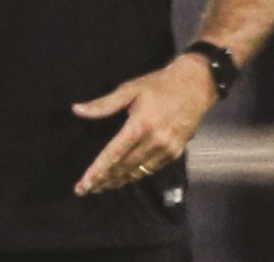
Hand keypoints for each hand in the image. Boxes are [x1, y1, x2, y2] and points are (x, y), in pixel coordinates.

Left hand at [72, 55, 216, 195]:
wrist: (196, 84)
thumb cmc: (159, 84)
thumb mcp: (130, 89)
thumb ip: (103, 104)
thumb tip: (77, 110)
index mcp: (140, 125)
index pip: (114, 154)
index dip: (97, 171)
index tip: (83, 185)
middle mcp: (154, 141)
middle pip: (124, 167)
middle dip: (103, 180)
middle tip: (85, 190)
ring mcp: (167, 149)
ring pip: (138, 171)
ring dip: (118, 181)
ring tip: (101, 187)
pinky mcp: (176, 153)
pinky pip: (151, 169)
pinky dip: (136, 175)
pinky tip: (125, 177)